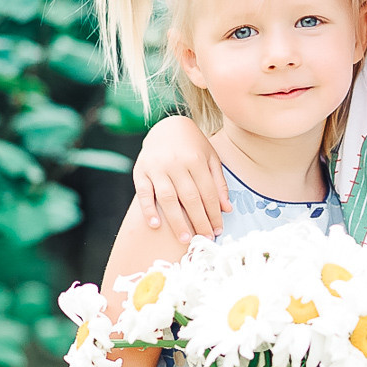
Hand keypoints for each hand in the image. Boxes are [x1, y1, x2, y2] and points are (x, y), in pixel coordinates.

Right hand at [132, 115, 230, 242]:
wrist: (166, 127)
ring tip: (185, 238)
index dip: (214, 214)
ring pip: (168, 198)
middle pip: (190, 198)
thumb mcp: (210, 158)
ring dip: (176, 220)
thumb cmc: (192, 146)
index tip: (217, 230)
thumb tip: (227, 209)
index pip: (208, 192)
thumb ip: (218, 182)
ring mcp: (156, 167)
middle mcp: (176, 163)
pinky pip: (143, 193)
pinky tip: (155, 224)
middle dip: (199, 221)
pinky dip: (148, 209)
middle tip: (204, 239)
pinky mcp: (140, 171)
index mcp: (196, 159)